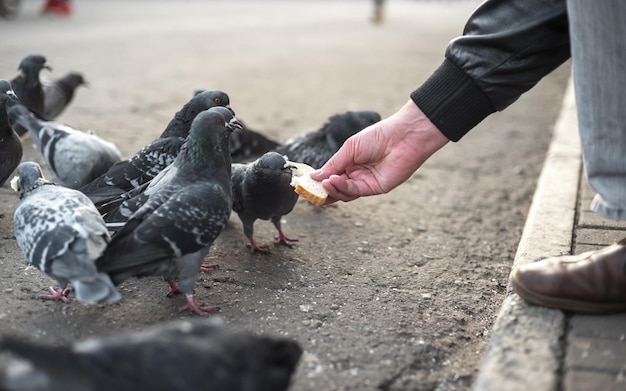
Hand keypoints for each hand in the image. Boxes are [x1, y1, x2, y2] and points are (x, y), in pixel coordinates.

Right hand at [310, 100, 448, 202]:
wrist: (403, 136)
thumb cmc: (378, 136)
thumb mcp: (350, 148)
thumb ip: (333, 164)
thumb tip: (314, 177)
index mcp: (350, 162)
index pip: (330, 175)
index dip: (318, 180)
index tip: (304, 183)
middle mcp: (356, 174)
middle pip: (335, 188)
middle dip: (322, 191)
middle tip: (309, 191)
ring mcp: (365, 182)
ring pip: (343, 193)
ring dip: (331, 190)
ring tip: (323, 183)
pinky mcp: (375, 188)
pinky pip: (354, 191)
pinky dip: (342, 188)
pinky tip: (333, 181)